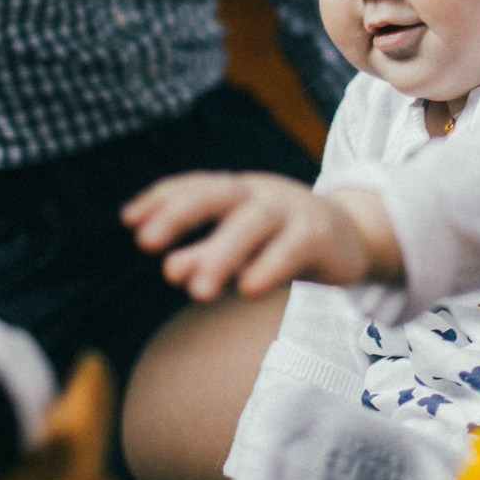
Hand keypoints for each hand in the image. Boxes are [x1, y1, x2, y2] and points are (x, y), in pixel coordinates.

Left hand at [123, 173, 402, 302]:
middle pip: (218, 195)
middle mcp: (260, 194)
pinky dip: (270, 265)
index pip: (195, 187)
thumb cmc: (282, 242)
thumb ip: (206, 259)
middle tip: (145, 242)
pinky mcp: (319, 235)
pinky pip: (293, 247)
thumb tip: (170, 270)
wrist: (352, 237)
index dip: (161, 198)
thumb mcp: (240, 252)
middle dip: (180, 214)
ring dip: (221, 252)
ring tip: (196, 292)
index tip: (127, 220)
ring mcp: (291, 210)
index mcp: (237, 192)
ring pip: (253, 222)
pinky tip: (249, 289)